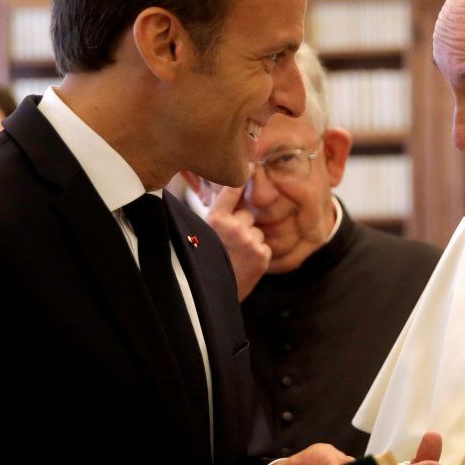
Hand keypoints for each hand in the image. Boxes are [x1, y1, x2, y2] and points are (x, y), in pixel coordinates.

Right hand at [184, 173, 270, 300]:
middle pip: (248, 215)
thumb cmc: (201, 265)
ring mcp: (250, 241)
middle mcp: (234, 226)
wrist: (210, 298)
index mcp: (214, 219)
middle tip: (228, 244)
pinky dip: (258, 255)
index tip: (252, 166)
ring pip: (257, 232)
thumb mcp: (200, 235)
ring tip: (234, 257)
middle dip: (242, 225)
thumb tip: (228, 200)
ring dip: (250, 241)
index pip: (232, 191)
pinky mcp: (263, 256)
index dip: (243, 177)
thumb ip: (215, 218)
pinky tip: (243, 265)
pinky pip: (265, 247)